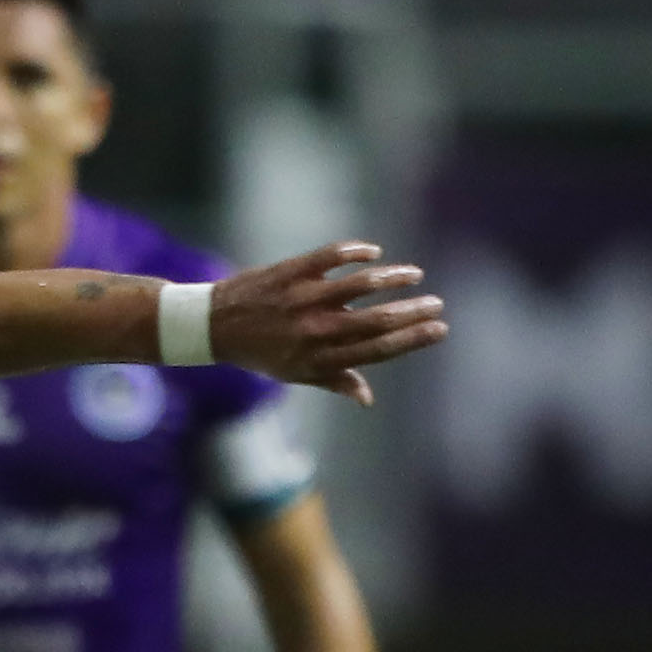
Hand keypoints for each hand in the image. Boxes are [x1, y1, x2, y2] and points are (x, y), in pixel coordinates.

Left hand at [209, 243, 447, 405]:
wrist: (212, 325)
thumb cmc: (260, 352)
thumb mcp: (294, 373)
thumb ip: (333, 381)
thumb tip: (367, 399)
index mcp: (318, 359)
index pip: (376, 350)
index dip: (412, 339)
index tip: (439, 328)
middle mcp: (313, 331)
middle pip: (376, 320)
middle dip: (413, 312)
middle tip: (437, 303)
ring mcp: (302, 300)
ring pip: (360, 285)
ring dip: (394, 278)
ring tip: (414, 275)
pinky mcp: (290, 273)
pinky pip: (331, 257)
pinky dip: (356, 252)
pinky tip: (374, 253)